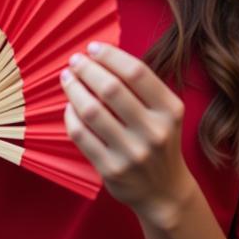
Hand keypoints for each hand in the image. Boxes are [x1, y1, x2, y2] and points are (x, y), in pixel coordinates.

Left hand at [61, 42, 195, 227]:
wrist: (164, 191)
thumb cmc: (158, 140)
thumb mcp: (164, 113)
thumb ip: (140, 87)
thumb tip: (99, 55)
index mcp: (170, 111)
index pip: (137, 73)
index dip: (110, 56)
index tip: (93, 48)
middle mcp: (155, 132)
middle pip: (111, 89)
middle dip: (87, 69)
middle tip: (75, 61)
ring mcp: (132, 153)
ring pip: (91, 111)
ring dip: (74, 89)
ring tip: (67, 77)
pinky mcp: (111, 169)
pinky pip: (81, 134)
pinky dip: (70, 115)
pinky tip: (69, 106)